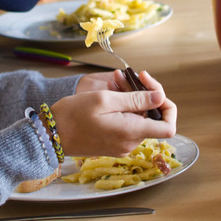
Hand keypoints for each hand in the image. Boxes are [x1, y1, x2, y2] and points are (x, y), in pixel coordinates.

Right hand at [51, 71, 176, 155]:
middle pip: (151, 117)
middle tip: (125, 76)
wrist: (50, 135)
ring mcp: (122, 144)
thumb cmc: (74, 115)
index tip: (154, 90)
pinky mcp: (113, 143)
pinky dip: (122, 107)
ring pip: (138, 118)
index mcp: (132, 132)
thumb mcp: (105, 100)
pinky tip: (109, 93)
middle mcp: (131, 142)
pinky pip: (126, 123)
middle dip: (142, 94)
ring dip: (130, 98)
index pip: (169, 127)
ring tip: (114, 80)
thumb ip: (136, 100)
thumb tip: (160, 97)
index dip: (168, 107)